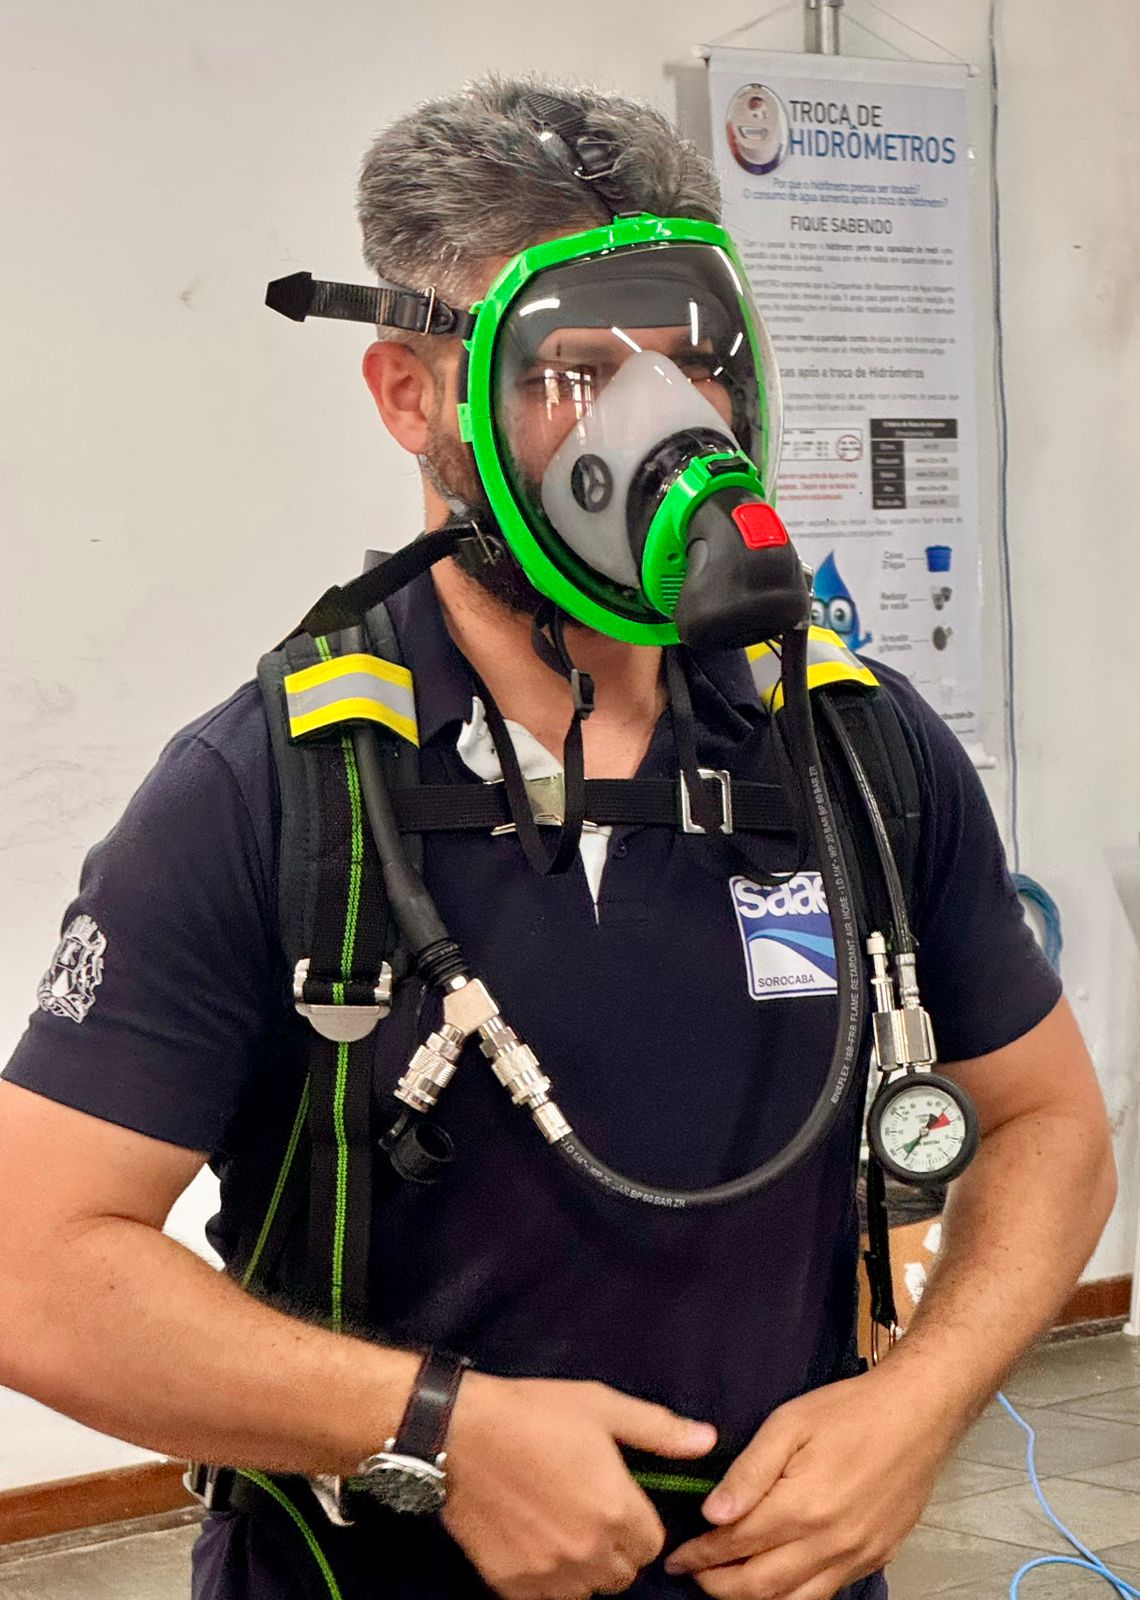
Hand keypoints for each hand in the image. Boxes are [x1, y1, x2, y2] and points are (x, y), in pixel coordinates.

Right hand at [443, 1373, 716, 1599]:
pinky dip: (548, 1584)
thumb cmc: (533, 1412)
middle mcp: (588, 1550)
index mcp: (616, 1509)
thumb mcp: (601, 1407)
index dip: (640, 1525)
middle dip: (616, 1550)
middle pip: (623, 1575)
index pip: (652, 1545)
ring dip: (585, 1572)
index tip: (620, 1504)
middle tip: (592, 1516)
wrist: (458, 1432)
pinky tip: (537, 1550)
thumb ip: (658, 1430)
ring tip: (565, 1534)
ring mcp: (548, 1574)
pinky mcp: (511, 1585)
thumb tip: (707, 1440)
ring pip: (588, 1593)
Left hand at [663, 1365, 959, 1598]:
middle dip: (718, 1586)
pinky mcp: (875, 1558)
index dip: (700, 1556)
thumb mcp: (789, 1423)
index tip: (677, 1558)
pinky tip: (776, 1583)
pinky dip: (794, 1597)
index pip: (736, 1545)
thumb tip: (712, 1513)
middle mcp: (829, 1543)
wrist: (918, 1414)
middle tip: (693, 1576)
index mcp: (802, 1506)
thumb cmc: (850, 1411)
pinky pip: (826, 1593)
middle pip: (760, 1587)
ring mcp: (855, 1556)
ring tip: (727, 1585)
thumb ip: (749, 1471)